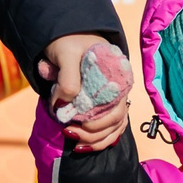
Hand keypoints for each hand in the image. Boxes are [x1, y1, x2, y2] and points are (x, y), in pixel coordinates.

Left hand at [40, 34, 128, 150]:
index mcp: (116, 74)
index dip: (95, 121)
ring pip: (115, 127)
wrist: (67, 36)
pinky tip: (82, 146)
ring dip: (95, 139)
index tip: (71, 123)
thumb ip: (66, 79)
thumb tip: (63, 107)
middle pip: (115, 118)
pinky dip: (100, 141)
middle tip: (68, 131)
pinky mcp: (107, 105)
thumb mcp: (66, 54)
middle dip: (92, 132)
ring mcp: (114, 97)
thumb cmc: (68, 43)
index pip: (113, 105)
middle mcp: (119, 87)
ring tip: (73, 140)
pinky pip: (112, 129)